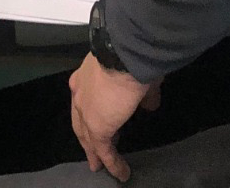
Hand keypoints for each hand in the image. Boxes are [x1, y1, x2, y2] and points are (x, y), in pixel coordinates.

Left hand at [68, 54, 156, 182]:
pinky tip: (120, 172)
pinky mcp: (96, 127)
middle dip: (88, 138)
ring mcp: (85, 111)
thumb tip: (150, 103)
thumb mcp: (136, 74)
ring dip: (96, 153)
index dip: (91, 112)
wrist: (124, 57)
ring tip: (101, 166)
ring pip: (89, 137)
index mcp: (86, 77)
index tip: (101, 121)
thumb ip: (142, 92)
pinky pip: (104, 150)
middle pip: (81, 121)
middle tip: (94, 153)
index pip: (86, 99)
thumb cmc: (130, 59)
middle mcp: (80, 92)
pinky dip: (112, 163)